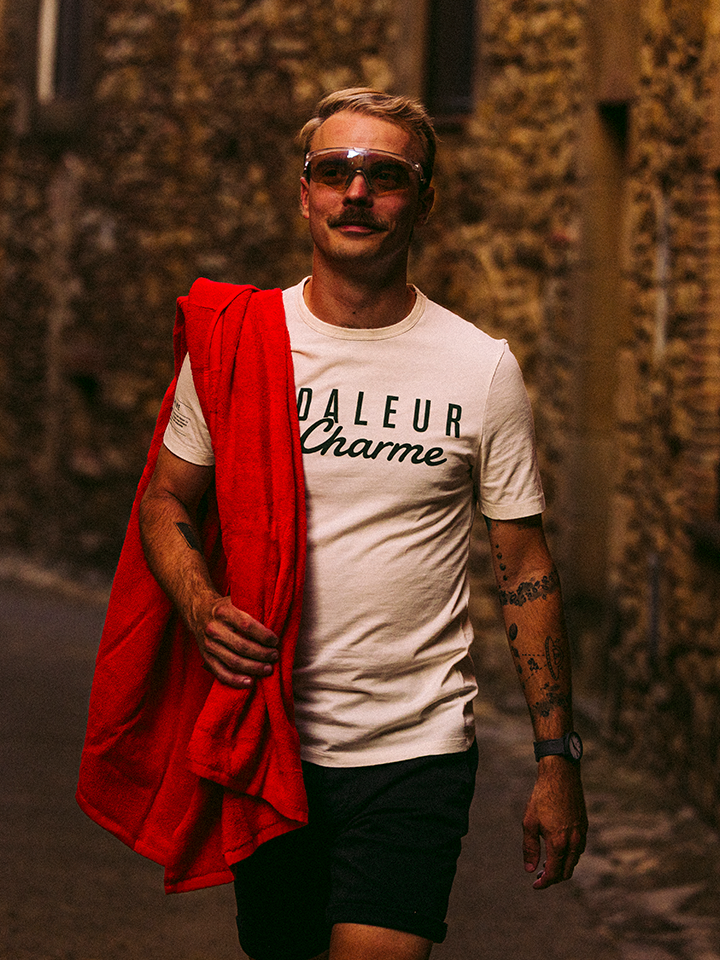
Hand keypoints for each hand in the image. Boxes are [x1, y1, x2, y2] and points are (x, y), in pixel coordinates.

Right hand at [191, 594, 278, 688]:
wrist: (198, 612)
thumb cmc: (224, 607)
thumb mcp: (235, 600)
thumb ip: (252, 607)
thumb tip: (278, 617)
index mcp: (224, 611)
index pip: (246, 625)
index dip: (263, 635)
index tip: (275, 641)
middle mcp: (214, 628)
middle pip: (242, 646)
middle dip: (262, 653)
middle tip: (274, 655)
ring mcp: (208, 645)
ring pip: (233, 661)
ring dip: (253, 667)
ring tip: (268, 668)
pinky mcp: (206, 657)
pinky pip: (221, 673)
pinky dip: (236, 680)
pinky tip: (250, 682)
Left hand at [522, 757, 587, 888]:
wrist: (560, 775)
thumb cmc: (542, 797)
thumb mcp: (529, 822)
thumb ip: (529, 848)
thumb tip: (529, 869)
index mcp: (558, 843)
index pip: (553, 873)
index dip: (544, 883)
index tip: (535, 885)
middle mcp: (573, 841)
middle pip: (566, 871)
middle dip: (553, 878)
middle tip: (539, 876)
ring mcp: (581, 834)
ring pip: (574, 861)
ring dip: (562, 866)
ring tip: (547, 864)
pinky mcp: (584, 825)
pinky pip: (579, 848)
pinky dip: (570, 855)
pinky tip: (559, 849)